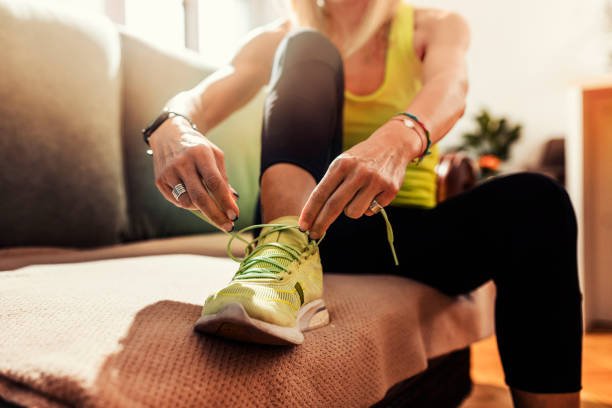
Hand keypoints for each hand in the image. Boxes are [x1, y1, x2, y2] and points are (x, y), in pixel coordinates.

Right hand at [150, 116, 238, 231]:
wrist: (169, 135)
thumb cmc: (198, 148)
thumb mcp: (215, 156)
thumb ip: (223, 179)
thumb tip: (233, 202)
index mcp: (200, 154)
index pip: (214, 183)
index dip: (225, 201)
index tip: (235, 216)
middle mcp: (182, 163)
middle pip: (200, 197)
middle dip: (216, 215)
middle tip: (228, 226)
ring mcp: (168, 173)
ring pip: (188, 203)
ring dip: (202, 209)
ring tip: (209, 204)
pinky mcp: (160, 181)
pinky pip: (178, 201)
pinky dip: (189, 204)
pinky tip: (194, 197)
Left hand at [298, 120, 421, 238]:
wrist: (393, 145)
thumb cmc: (361, 159)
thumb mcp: (343, 163)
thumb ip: (331, 185)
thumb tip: (315, 214)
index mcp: (342, 164)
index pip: (321, 193)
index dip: (310, 212)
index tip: (303, 226)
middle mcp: (358, 172)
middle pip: (333, 206)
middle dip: (321, 224)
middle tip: (314, 235)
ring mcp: (375, 181)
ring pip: (353, 213)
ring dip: (351, 210)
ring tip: (358, 196)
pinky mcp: (390, 190)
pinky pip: (372, 211)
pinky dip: (369, 206)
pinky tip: (374, 192)